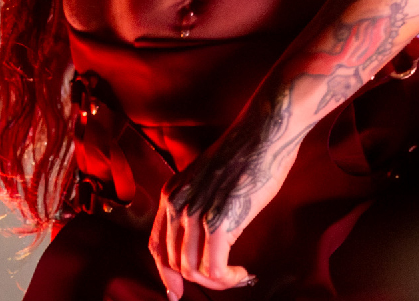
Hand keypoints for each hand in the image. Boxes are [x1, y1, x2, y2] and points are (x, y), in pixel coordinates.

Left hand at [149, 120, 298, 296]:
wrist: (262, 134)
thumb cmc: (243, 154)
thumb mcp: (207, 178)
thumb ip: (198, 202)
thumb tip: (204, 236)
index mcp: (171, 194)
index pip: (156, 246)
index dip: (165, 274)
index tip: (177, 292)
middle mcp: (176, 205)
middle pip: (174, 263)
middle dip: (200, 281)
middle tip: (227, 278)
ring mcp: (196, 213)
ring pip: (193, 271)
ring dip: (218, 282)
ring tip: (238, 275)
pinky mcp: (219, 222)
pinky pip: (214, 269)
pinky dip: (228, 279)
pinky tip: (244, 272)